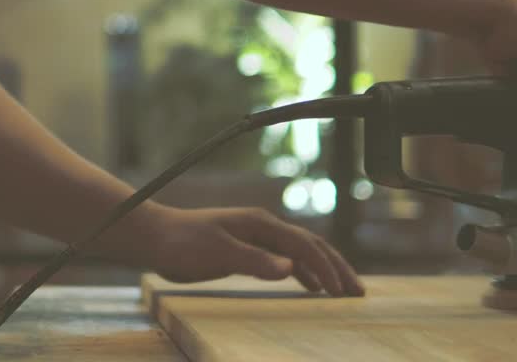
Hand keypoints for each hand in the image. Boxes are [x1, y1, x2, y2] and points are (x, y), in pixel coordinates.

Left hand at [148, 206, 362, 296]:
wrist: (156, 237)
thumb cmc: (183, 245)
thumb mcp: (218, 254)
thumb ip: (254, 261)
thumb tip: (291, 268)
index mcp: (261, 225)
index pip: (304, 245)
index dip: (326, 268)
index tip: (341, 293)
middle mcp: (264, 227)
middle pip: (311, 245)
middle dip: (337, 267)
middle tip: (359, 292)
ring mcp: (257, 237)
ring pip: (301, 252)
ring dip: (325, 270)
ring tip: (345, 292)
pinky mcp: (248, 248)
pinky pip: (285, 259)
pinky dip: (304, 272)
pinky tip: (311, 287)